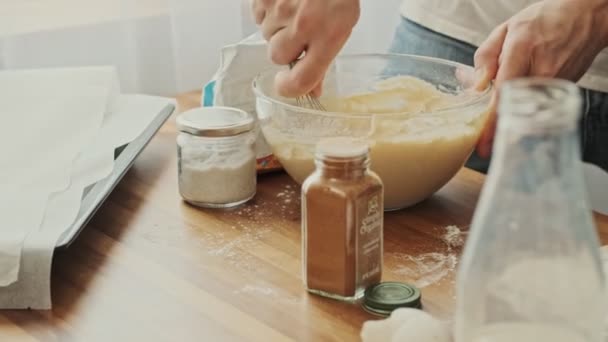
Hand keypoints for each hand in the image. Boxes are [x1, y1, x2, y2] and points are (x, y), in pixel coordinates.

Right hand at [251, 0, 359, 96]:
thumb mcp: (342, 26)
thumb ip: (324, 60)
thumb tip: (312, 90)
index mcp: (328, 35)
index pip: (301, 79)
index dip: (289, 89)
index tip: (284, 86)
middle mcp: (304, 24)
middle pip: (277, 57)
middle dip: (285, 48)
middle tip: (299, 30)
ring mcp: (281, 8)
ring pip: (266, 36)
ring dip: (276, 28)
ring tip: (293, 9)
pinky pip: (257, 15)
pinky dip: (267, 11)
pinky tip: (283, 0)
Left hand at [473, 0, 607, 157]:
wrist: (586, 16)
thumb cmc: (544, 20)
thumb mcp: (506, 29)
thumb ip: (485, 57)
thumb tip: (473, 84)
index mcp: (522, 49)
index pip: (503, 93)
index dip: (492, 121)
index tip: (483, 144)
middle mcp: (541, 69)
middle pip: (515, 109)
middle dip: (498, 129)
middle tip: (485, 145)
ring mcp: (556, 82)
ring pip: (528, 112)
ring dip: (512, 122)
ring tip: (499, 127)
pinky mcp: (564, 89)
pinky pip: (539, 106)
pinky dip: (526, 111)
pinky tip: (518, 108)